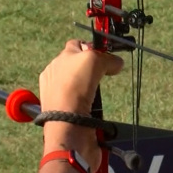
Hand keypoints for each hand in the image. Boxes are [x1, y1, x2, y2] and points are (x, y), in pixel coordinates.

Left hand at [39, 40, 123, 168]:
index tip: (105, 56)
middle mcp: (55, 78)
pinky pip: (82, 104)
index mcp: (57, 62)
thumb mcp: (92, 60)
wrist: (68, 127)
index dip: (92, 48)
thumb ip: (106, 58)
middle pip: (79, 66)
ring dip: (92, 89)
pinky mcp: (67, 114)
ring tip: (97, 94)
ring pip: (81, 86)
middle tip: (104, 75)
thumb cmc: (75, 89)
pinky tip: (93, 108)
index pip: (77, 46)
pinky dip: (90, 105)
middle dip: (93, 69)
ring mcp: (59, 97)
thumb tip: (117, 63)